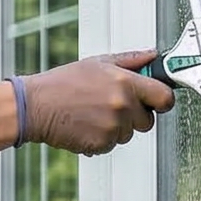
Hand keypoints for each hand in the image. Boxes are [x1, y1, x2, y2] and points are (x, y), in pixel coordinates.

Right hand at [20, 51, 174, 153]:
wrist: (35, 106)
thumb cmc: (63, 83)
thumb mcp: (97, 63)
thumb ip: (131, 60)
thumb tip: (153, 56)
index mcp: (125, 82)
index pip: (165, 97)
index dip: (163, 100)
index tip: (157, 101)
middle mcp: (122, 106)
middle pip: (148, 121)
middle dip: (135, 116)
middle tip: (111, 106)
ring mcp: (112, 127)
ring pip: (128, 134)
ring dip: (116, 127)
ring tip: (92, 114)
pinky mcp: (101, 144)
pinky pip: (112, 145)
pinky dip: (101, 138)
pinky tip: (85, 125)